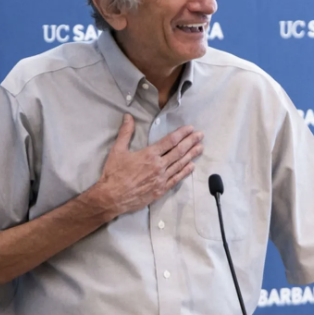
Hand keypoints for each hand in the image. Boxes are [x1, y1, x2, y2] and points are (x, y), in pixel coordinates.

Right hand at [88, 115, 202, 217]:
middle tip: (201, 135)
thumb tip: (128, 116)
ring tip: (200, 148)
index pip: (170, 141)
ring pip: (180, 164)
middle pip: (179, 151)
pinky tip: (192, 166)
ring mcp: (161, 179)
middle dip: (191, 142)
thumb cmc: (114, 174)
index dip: (182, 133)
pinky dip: (185, 172)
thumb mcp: (117, 150)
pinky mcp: (161, 190)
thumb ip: (125, 133)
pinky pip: (176, 179)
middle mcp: (158, 166)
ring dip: (191, 155)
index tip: (190, 128)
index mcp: (149, 154)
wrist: (112, 197)